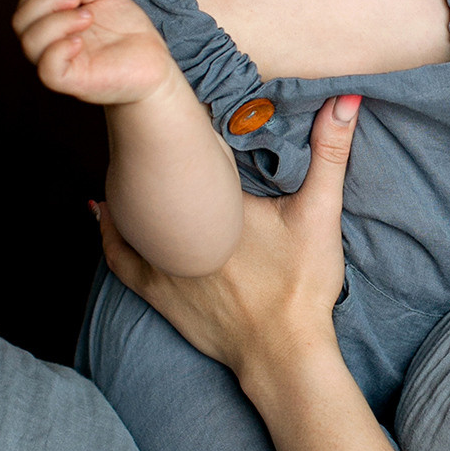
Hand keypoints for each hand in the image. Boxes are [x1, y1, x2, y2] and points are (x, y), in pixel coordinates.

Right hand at [12, 0, 176, 104]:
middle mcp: (52, 45)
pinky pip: (48, 70)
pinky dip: (58, 50)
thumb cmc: (129, 34)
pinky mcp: (75, 82)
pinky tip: (80, 41)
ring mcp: (62, 64)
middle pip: (20, 22)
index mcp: (55, 25)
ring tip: (87, 16)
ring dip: (55, 21)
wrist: (155, 64)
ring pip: (30, 44)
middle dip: (44, 1)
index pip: (25, 7)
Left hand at [97, 94, 361, 380]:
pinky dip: (109, 231)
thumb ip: (330, 154)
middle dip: (153, 150)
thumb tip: (345, 99)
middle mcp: (176, 229)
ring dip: (129, 187)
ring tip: (129, 160)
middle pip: (153, 177)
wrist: (282, 353)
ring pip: (130, 212)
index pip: (187, 148)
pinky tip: (103, 212)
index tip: (179, 97)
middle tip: (151, 123)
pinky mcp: (155, 292)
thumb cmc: (299, 285)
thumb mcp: (320, 213)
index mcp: (214, 201)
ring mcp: (160, 262)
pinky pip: (119, 256)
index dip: (181, 122)